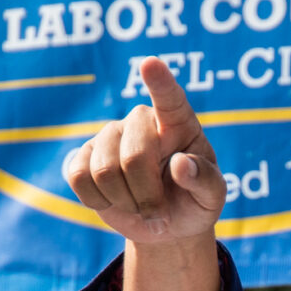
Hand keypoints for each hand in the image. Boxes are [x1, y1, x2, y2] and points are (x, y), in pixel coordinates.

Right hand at [65, 59, 225, 243]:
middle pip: (133, 158)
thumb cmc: (193, 203)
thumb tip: (181, 164)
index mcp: (178, 122)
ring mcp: (110, 135)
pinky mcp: (84, 155)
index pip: (169, 98)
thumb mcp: (212, 198)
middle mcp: (141, 121)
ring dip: (126, 203)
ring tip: (141, 209)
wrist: (163, 225)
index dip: (159, 82)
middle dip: (147, 198)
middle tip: (161, 218)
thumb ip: (204, 180)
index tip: (150, 64)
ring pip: (104, 172)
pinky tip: (115, 202)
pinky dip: (98, 201)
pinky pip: (78, 178)